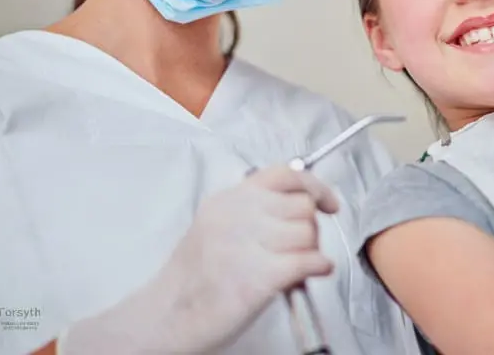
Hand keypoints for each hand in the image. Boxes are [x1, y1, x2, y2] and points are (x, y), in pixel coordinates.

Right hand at [60, 166, 339, 353]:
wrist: (166, 318)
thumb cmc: (193, 280)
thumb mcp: (215, 227)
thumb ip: (252, 211)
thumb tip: (300, 209)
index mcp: (228, 200)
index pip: (284, 174)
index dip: (314, 186)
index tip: (327, 202)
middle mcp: (237, 215)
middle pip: (302, 206)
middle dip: (310, 227)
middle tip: (300, 247)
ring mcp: (246, 244)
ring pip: (309, 233)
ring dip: (312, 251)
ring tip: (296, 266)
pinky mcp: (258, 276)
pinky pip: (309, 260)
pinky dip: (318, 267)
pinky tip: (310, 274)